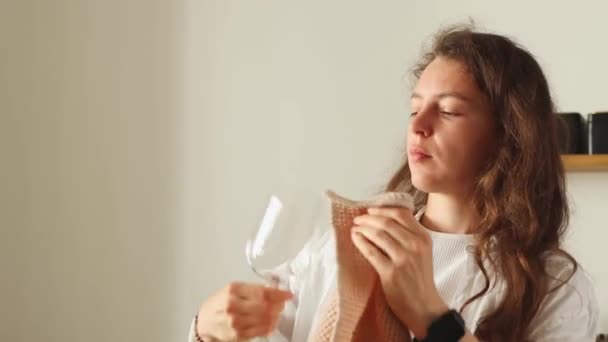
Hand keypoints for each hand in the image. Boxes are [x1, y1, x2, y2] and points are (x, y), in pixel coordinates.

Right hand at [196, 282, 292, 340]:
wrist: (204, 321)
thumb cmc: (219, 303)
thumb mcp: (233, 289)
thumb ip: (253, 288)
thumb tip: (275, 287)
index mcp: (233, 289)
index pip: (261, 291)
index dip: (278, 294)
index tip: (287, 295)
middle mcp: (233, 304)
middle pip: (264, 305)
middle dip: (277, 305)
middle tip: (281, 304)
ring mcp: (235, 321)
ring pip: (264, 319)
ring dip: (275, 316)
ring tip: (277, 313)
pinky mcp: (237, 334)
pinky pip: (260, 331)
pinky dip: (269, 326)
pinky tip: (271, 323)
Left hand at [351, 207, 447, 338]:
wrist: (425, 307)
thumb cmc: (420, 278)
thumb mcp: (422, 252)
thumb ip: (409, 235)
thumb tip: (384, 219)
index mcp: (423, 237)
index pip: (401, 214)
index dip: (382, 210)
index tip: (370, 210)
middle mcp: (415, 245)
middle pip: (386, 223)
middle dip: (368, 218)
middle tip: (358, 219)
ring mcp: (403, 259)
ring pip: (378, 235)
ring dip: (362, 228)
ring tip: (355, 228)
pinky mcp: (390, 272)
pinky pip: (371, 251)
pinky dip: (360, 242)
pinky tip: (355, 238)